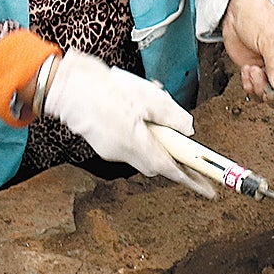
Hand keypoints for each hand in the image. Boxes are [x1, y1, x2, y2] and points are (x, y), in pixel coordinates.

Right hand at [40, 50, 210, 192]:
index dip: (191, 179)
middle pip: (156, 162)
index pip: (170, 169)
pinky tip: (134, 108)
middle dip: (170, 155)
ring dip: (152, 137)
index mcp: (138, 144)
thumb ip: (172, 116)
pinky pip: (127, 143)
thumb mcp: (149, 98)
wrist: (67, 86)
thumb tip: (187, 128)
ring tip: (152, 109)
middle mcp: (123, 153)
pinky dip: (137, 132)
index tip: (206, 187)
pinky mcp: (102, 142)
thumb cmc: (106, 90)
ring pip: (141, 151)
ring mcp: (110, 149)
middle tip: (184, 145)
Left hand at [221, 0, 273, 107]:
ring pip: (273, 97)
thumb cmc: (260, 16)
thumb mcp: (271, 37)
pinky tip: (247, 69)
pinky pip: (258, 92)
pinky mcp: (261, 75)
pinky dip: (250, 85)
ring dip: (259, 88)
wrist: (236, 10)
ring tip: (252, 70)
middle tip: (261, 83)